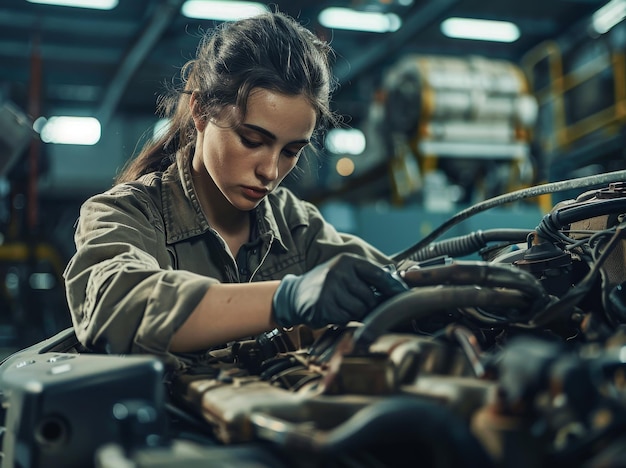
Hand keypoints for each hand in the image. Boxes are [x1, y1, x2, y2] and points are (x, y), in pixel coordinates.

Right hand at [272, 253, 408, 328]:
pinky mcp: (323, 307)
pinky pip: (347, 320)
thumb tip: (399, 286)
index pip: (378, 274)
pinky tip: (334, 312)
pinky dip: (344, 320)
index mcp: (347, 261)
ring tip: (343, 306)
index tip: (406, 296)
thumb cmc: (327, 284)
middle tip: (357, 303)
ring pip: (360, 310)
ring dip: (356, 313)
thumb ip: (368, 276)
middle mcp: (338, 272)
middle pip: (370, 297)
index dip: (394, 287)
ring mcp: (329, 290)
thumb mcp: (345, 271)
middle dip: (369, 305)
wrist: (295, 295)